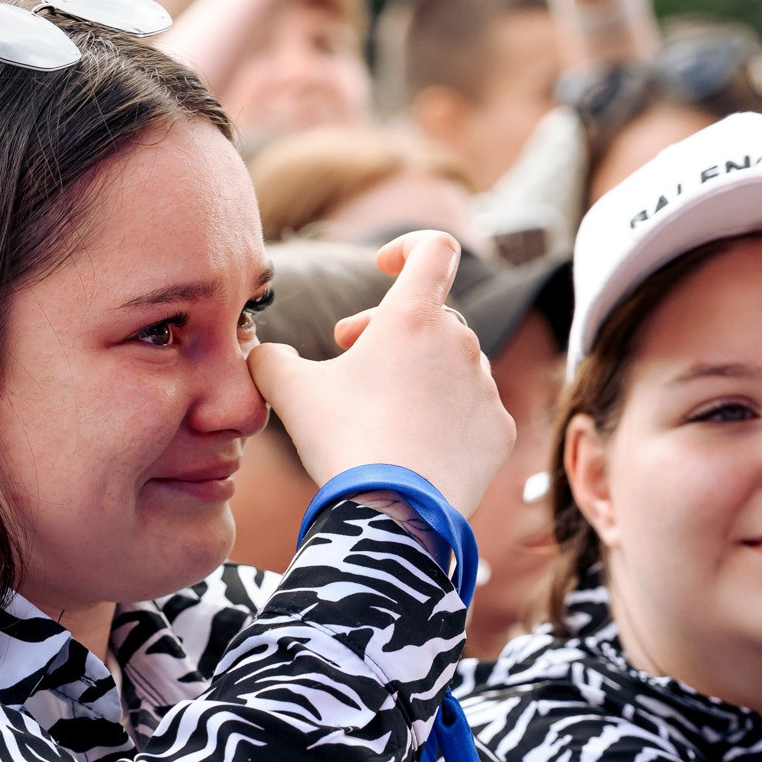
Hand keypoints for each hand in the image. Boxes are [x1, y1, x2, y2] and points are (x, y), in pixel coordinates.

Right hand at [250, 230, 514, 510]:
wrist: (396, 513)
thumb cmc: (343, 441)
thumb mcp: (290, 392)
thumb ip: (271, 359)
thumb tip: (262, 354)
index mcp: (413, 317)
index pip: (433, 249)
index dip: (407, 248)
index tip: (383, 269)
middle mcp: (460, 343)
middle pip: (431, 316)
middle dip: (390, 330)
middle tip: (351, 356)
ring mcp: (485, 387)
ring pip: (454, 363)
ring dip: (419, 374)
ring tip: (383, 408)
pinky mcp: (499, 430)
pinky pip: (472, 410)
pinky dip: (446, 417)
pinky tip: (416, 445)